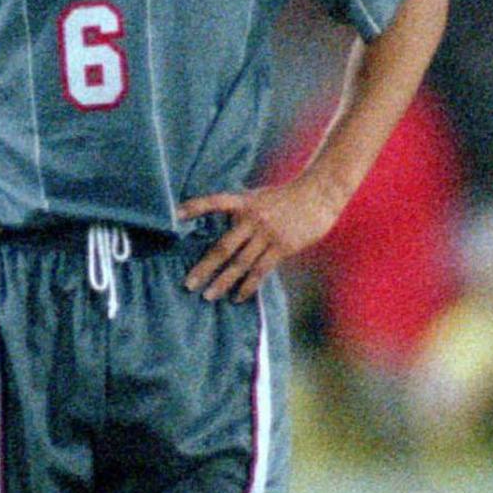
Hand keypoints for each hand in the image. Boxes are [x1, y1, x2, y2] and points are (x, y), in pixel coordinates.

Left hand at [179, 173, 346, 301]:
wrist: (318, 194)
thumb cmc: (286, 197)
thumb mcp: (259, 197)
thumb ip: (241, 213)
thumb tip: (222, 234)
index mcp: (244, 202)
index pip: (214, 202)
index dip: (194, 208)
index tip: (174, 215)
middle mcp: (252, 218)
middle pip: (222, 247)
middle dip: (204, 267)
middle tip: (188, 284)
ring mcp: (267, 234)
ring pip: (240, 264)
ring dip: (223, 282)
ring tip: (208, 296)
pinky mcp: (282, 247)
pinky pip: (260, 271)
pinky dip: (247, 286)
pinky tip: (237, 297)